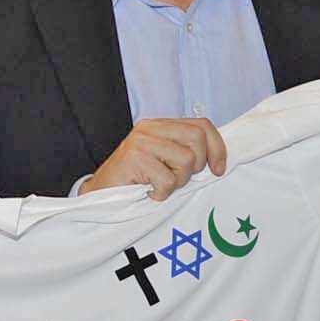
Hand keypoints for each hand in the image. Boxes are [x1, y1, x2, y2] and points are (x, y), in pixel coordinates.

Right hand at [90, 118, 227, 200]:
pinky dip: (161, 194)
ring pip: (186, 160)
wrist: (100, 195)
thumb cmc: (136, 181)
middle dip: (196, 165)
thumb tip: (219, 160)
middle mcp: (151, 128)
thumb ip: (186, 153)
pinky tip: (147, 192)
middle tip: (178, 178)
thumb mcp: (166, 162)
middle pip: (197, 139)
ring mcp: (141, 141)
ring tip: (158, 184)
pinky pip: (167, 180)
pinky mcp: (134, 158)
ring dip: (177, 182)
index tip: (218, 170)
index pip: (202, 125)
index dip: (217, 147)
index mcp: (161, 125)